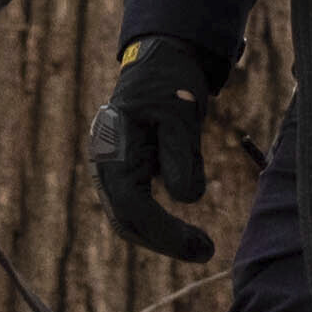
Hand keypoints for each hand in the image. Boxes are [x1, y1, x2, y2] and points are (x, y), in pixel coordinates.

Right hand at [90, 38, 219, 260]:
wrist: (160, 60)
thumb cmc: (171, 83)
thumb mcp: (182, 115)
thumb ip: (182, 157)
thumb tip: (186, 200)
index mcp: (113, 149)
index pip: (133, 206)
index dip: (165, 232)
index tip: (200, 245)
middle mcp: (105, 163)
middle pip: (126, 220)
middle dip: (165, 241)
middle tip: (207, 252)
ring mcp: (110, 169)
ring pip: (129, 218)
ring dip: (162, 237)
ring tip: (201, 246)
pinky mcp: (124, 172)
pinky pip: (136, 207)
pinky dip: (159, 223)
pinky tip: (186, 230)